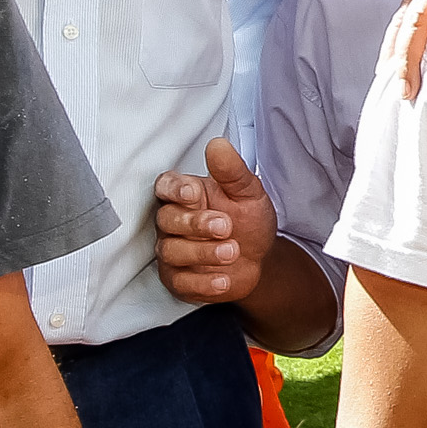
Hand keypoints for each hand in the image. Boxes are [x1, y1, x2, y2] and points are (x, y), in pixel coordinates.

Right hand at [155, 137, 275, 303]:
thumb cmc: (248, 219)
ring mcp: (173, 251)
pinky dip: (203, 282)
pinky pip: (180, 283)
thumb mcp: (249, 193)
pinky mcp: (178, 280)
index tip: (193, 195)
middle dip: (195, 224)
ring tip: (233, 251)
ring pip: (171, 252)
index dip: (175, 190)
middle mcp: (173, 222)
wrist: (261, 258)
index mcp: (186, 195)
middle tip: (226, 226)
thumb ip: (232, 171)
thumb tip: (218, 145)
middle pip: (166, 220)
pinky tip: (224, 278)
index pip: (165, 187)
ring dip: (202, 253)